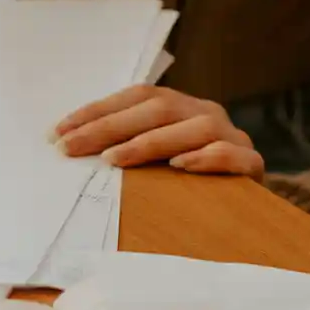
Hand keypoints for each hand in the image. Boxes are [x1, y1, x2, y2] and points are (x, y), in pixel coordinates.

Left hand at [53, 85, 264, 175]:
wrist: (247, 212)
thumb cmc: (188, 185)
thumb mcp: (154, 162)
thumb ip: (125, 149)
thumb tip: (68, 147)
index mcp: (181, 106)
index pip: (136, 97)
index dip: (97, 111)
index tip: (57, 132)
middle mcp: (205, 112)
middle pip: (158, 109)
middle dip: (109, 127)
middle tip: (71, 148)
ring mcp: (232, 136)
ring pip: (195, 127)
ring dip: (150, 142)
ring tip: (114, 159)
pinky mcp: (251, 163)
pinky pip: (231, 154)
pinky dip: (205, 157)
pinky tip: (179, 167)